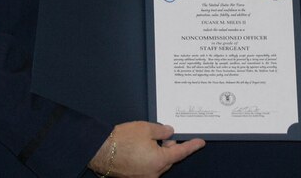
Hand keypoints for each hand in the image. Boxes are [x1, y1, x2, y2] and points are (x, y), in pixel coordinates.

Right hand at [88, 121, 204, 177]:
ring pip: (158, 163)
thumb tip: (169, 133)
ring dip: (158, 152)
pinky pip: (147, 167)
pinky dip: (148, 157)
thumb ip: (162, 131)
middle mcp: (153, 173)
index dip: (192, 146)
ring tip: (148, 139)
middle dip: (170, 147)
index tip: (200, 143)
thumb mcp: (146, 128)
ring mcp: (143, 177)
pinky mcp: (134, 177)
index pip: (181, 153)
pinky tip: (140, 147)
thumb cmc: (122, 139)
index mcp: (159, 161)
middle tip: (165, 135)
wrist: (100, 149)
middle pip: (169, 159)